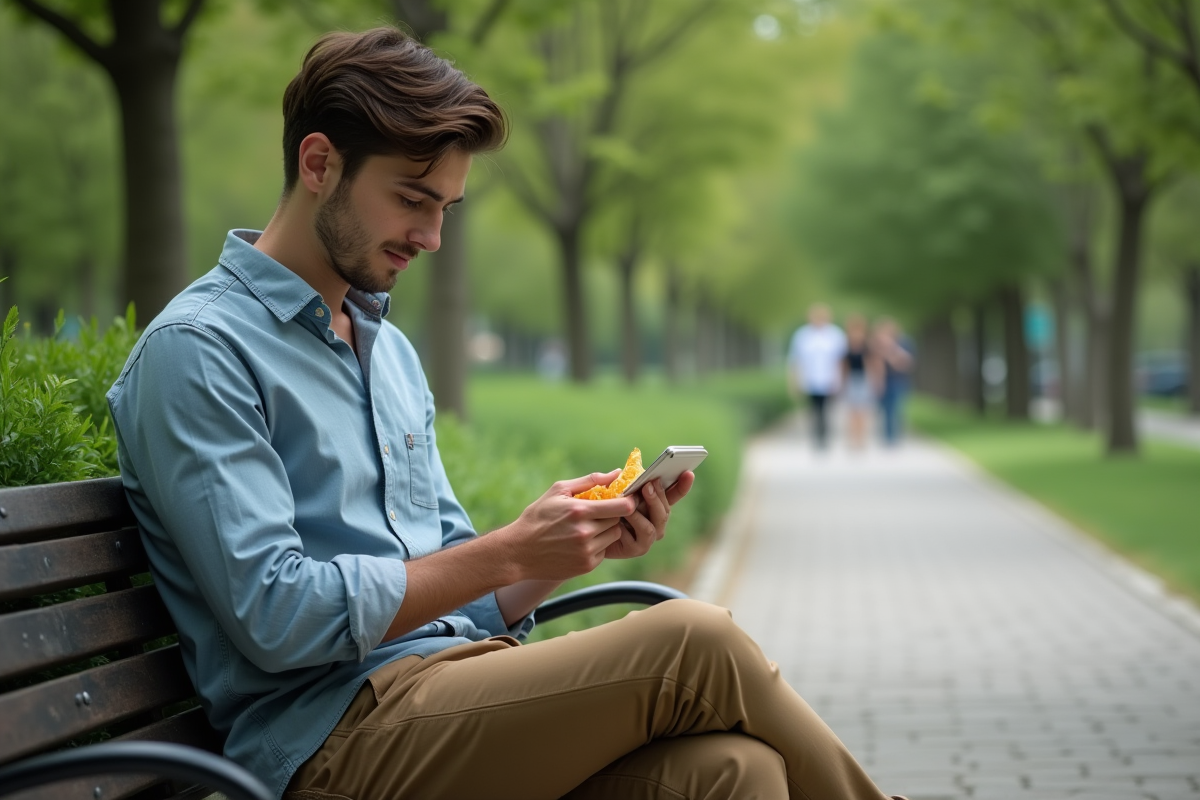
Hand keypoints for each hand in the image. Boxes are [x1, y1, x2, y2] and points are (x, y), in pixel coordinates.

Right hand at [497, 471, 635, 581]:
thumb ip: (590, 481)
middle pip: (618, 521)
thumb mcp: (558, 491)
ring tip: (587, 526)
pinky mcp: (586, 565)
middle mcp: (585, 533)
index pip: (622, 506)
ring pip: (613, 536)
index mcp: (580, 511)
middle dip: (612, 515)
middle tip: (598, 512)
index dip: (628, 501)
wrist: (519, 551)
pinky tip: (581, 541)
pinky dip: (598, 545)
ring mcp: (586, 551)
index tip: (625, 498)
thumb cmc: (538, 517)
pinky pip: (604, 551)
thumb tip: (617, 473)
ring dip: (606, 530)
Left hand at [604, 471, 694, 559]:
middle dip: (658, 497)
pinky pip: (638, 536)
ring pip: (653, 526)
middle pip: (664, 511)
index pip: (673, 495)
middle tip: (649, 484)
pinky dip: (630, 525)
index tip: (688, 473)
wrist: (590, 533)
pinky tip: (620, 518)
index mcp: (653, 506)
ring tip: (632, 501)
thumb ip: (619, 484)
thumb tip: (620, 471)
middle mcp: (655, 523)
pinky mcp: (637, 549)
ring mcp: (648, 538)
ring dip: (643, 513)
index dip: (682, 485)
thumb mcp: (612, 493)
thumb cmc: (603, 509)